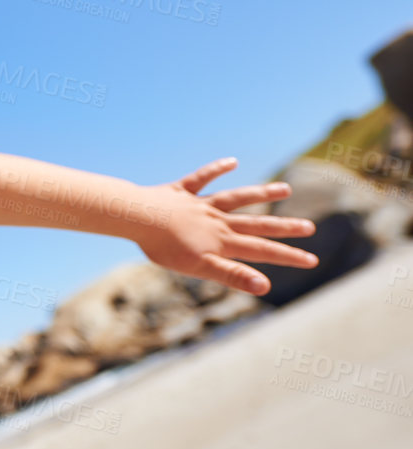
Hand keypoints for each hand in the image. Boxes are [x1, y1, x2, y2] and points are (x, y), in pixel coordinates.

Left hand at [133, 158, 317, 294]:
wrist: (136, 217)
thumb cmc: (164, 246)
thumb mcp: (199, 267)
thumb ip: (232, 275)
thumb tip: (265, 287)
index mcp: (221, 241)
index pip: (261, 251)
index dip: (287, 256)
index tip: (312, 259)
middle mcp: (216, 220)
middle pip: (256, 224)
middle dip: (284, 228)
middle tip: (311, 227)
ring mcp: (200, 204)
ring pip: (236, 198)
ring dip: (261, 193)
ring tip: (285, 188)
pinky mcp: (181, 191)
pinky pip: (202, 178)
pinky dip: (217, 169)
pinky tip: (232, 161)